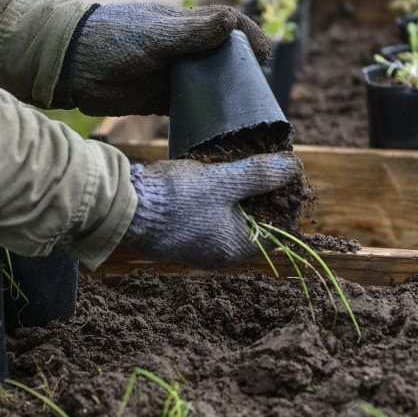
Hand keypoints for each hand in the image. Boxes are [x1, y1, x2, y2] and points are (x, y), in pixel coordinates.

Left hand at [58, 3, 271, 115]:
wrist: (69, 67)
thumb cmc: (110, 41)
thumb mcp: (155, 36)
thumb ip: (192, 32)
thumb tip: (232, 22)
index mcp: (183, 24)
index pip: (226, 24)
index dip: (249, 36)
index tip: (267, 55)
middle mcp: (182, 48)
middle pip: (223, 57)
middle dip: (244, 71)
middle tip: (262, 94)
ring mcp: (171, 75)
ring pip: (209, 85)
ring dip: (226, 97)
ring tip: (248, 118)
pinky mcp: (158, 100)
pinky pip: (189, 108)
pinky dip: (204, 117)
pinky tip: (218, 132)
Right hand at [119, 154, 301, 266]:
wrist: (123, 208)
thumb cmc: (176, 199)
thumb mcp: (224, 182)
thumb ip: (259, 175)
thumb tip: (294, 168)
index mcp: (236, 248)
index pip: (278, 231)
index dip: (287, 202)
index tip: (287, 175)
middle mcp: (218, 252)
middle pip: (254, 223)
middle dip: (261, 194)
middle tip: (265, 164)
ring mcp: (197, 244)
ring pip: (229, 217)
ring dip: (237, 193)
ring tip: (239, 164)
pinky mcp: (178, 232)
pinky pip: (207, 215)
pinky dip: (215, 197)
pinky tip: (211, 174)